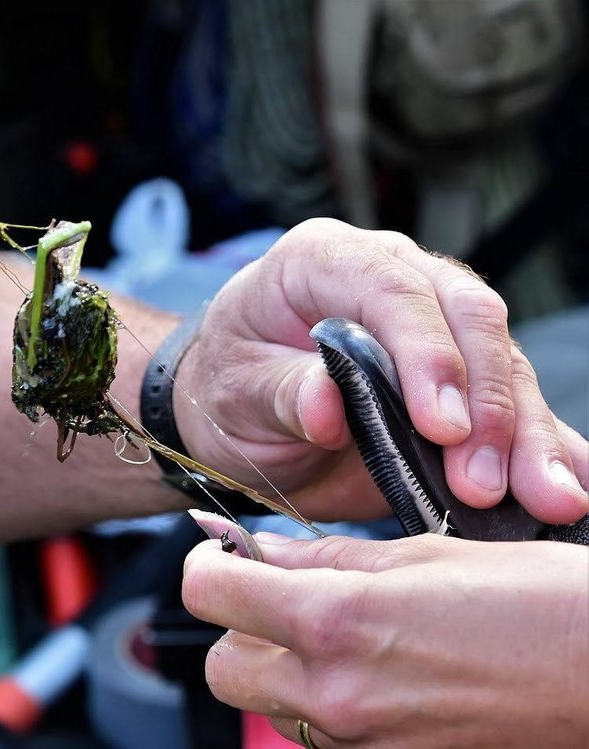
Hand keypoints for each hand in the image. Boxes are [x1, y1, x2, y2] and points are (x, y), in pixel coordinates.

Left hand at [174, 218, 587, 522]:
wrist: (236, 417)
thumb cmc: (228, 387)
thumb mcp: (235, 393)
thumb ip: (281, 394)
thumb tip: (327, 405)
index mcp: (322, 260)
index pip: (391, 288)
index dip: (426, 353)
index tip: (443, 424)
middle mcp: (389, 279)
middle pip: (468, 317)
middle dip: (489, 403)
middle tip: (489, 480)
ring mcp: (431, 325)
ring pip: (503, 362)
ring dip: (526, 434)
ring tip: (549, 498)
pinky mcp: (457, 377)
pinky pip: (510, 403)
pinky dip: (539, 445)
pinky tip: (566, 484)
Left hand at [182, 532, 588, 747]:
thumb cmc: (533, 600)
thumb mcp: (421, 554)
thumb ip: (326, 557)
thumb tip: (263, 549)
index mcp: (335, 620)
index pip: (208, 594)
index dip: (210, 565)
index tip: (227, 554)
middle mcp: (335, 694)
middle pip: (223, 666)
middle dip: (239, 628)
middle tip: (280, 596)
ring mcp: (362, 744)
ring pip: (271, 706)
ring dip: (283, 668)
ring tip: (342, 635)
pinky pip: (321, 736)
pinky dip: (327, 704)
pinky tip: (377, 673)